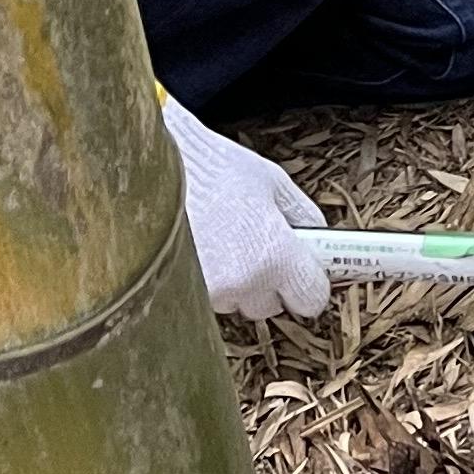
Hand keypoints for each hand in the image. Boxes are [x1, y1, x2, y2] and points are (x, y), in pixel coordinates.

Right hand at [160, 90, 328, 318]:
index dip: (309, 282)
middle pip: (272, 305)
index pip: (312, 299)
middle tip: (253, 242)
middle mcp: (243, 284)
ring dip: (236, 282)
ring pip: (238, 302)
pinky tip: (200, 249)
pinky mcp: (183, 297)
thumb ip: (303, 216)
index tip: (303, 270)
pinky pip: (210, 298)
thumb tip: (320, 242)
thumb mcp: (272, 181)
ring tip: (219, 239)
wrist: (154, 169)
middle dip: (269, 281)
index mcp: (274, 255)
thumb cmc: (214, 169)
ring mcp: (210, 295)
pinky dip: (209, 281)